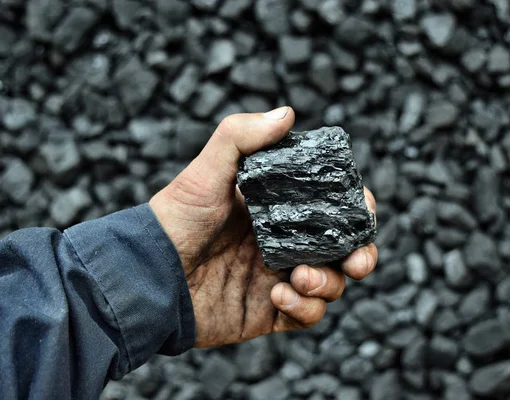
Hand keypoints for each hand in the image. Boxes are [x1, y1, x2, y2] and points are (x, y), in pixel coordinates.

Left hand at [149, 107, 377, 347]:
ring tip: (300, 276)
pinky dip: (305, 307)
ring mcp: (279, 277)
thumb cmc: (174, 219)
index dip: (356, 209)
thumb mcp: (205, 171)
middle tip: (357, 260)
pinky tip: (280, 295)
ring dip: (328, 282)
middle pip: (343, 249)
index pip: (332, 206)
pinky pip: (307, 314)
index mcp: (279, 208)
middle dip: (360, 254)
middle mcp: (285, 242)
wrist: (147, 276)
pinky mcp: (269, 311)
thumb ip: (240, 137)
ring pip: (331, 283)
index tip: (362, 210)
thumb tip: (286, 113)